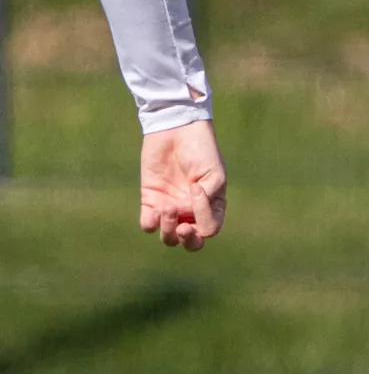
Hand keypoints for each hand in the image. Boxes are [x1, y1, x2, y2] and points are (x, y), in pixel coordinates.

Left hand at [139, 120, 226, 250]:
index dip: (203, 220)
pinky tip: (154, 209)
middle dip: (187, 240)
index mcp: (211, 207)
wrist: (177, 129)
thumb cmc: (202, 150)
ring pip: (168, 237)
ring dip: (168, 229)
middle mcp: (191, 213)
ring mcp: (171, 208)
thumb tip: (189, 214)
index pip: (209, 230)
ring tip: (167, 208)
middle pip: (190, 243)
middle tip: (183, 227)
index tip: (197, 192)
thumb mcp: (215, 174)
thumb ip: (209, 199)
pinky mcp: (151, 200)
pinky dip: (151, 223)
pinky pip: (148, 224)